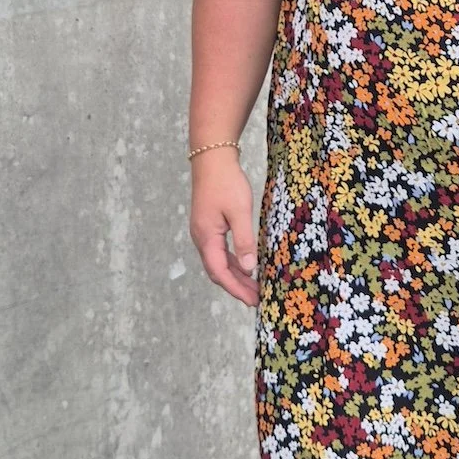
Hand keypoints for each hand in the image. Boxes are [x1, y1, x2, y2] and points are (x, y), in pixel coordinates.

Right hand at [189, 149, 259, 306]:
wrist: (212, 158)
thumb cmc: (226, 182)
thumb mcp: (239, 211)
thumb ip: (244, 240)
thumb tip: (249, 268)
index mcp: (206, 237)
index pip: (220, 272)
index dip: (236, 289)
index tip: (253, 301)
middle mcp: (201, 238)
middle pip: (217, 270)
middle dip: (236, 286)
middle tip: (256, 299)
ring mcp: (204, 231)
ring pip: (218, 261)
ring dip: (235, 275)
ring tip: (253, 286)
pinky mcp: (209, 225)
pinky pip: (219, 251)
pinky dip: (232, 261)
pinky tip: (245, 264)